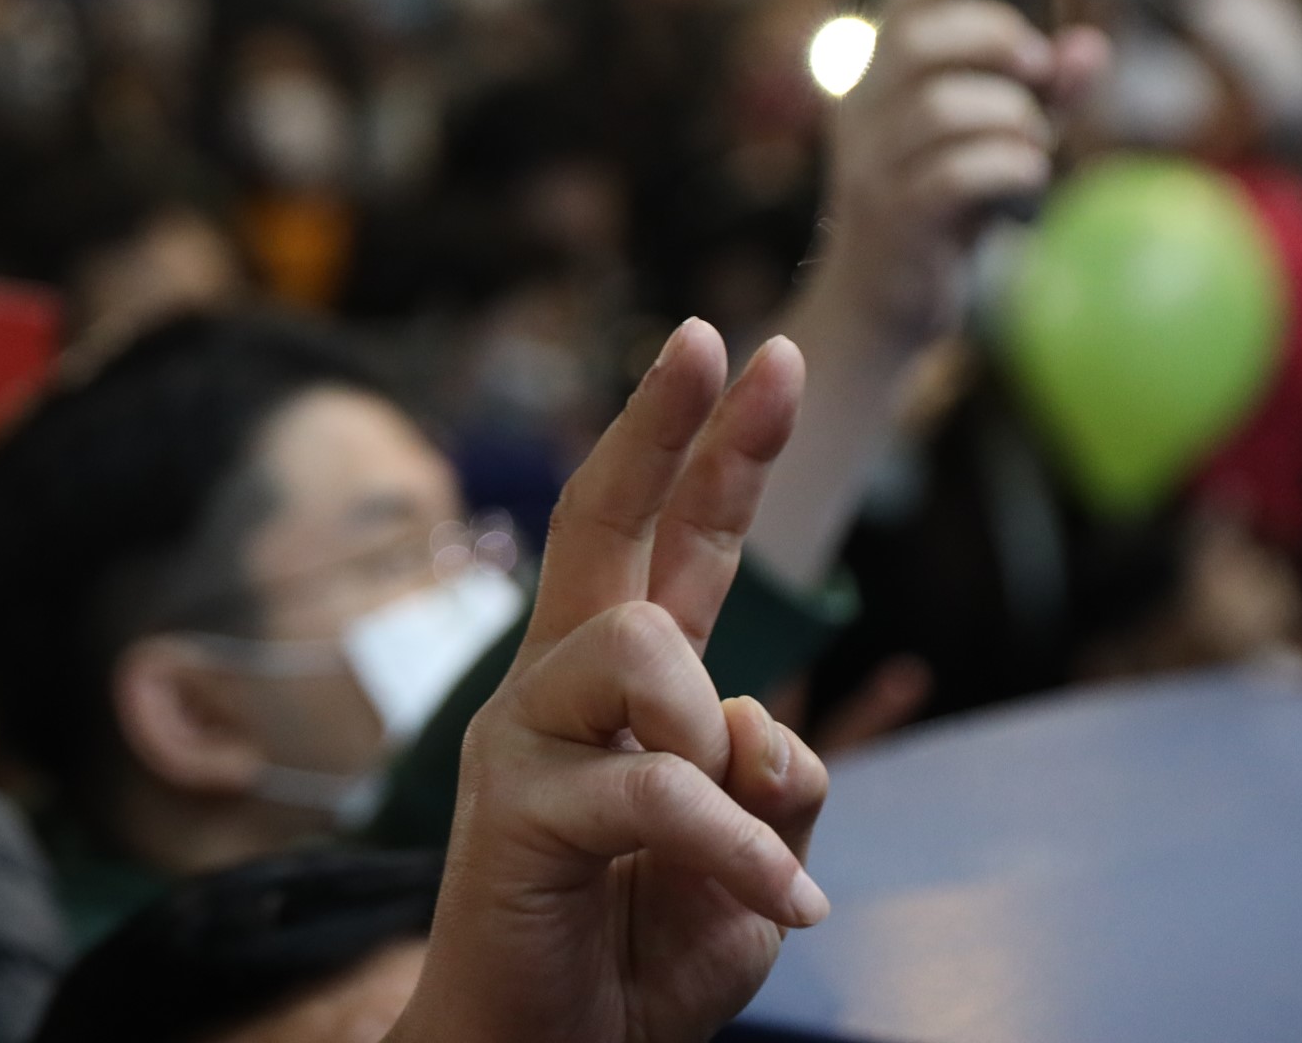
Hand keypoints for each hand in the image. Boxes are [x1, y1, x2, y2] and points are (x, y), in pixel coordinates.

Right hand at [398, 321, 828, 1042]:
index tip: (755, 349)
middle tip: (714, 343)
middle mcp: (562, 688)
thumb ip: (776, 782)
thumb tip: (754, 719)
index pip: (673, 544)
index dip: (715, 450)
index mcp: (627, 690)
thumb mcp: (758, 866)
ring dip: (716, 740)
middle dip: (665, 427)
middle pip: (597, 522)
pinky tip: (786, 908)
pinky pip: (654, 791)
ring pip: (640, 650)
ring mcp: (526, 739)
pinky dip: (738, 852)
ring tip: (752, 853)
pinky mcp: (515, 811)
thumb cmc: (642, 960)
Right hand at [748, 0, 1107, 587]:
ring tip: (1031, 147)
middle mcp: (861, 116)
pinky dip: (1012, 166)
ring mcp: (872, 167)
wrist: (880, 310)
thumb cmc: (937, 217)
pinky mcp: (897, 219)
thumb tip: (1089, 44)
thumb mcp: (988, 143)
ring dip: (1015, 120)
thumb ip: (1037, 96)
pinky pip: (965, 172)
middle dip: (994, 40)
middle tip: (1034, 70)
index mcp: (873, 86)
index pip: (901, 4)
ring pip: (952, 109)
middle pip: (921, 43)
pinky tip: (1024, 181)